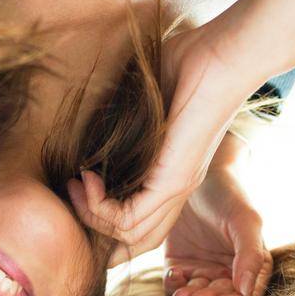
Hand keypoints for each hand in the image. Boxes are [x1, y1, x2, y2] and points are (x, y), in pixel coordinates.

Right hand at [66, 27, 252, 265]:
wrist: (222, 56)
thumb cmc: (189, 65)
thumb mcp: (146, 103)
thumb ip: (123, 124)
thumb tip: (87, 131)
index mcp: (174, 174)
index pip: (141, 225)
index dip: (105, 223)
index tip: (78, 193)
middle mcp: (178, 189)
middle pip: (134, 239)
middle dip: (93, 225)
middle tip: (72, 191)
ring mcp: (177, 188)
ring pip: (130, 235)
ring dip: (91, 214)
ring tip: (77, 184)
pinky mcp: (173, 181)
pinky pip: (129, 219)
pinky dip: (100, 205)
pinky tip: (88, 177)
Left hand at [163, 164, 270, 295]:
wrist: (195, 176)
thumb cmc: (228, 196)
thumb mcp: (245, 222)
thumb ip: (250, 256)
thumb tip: (247, 291)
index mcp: (251, 264)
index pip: (247, 295)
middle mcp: (227, 272)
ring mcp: (202, 270)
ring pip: (196, 295)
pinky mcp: (178, 266)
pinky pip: (174, 284)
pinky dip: (173, 285)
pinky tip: (174, 274)